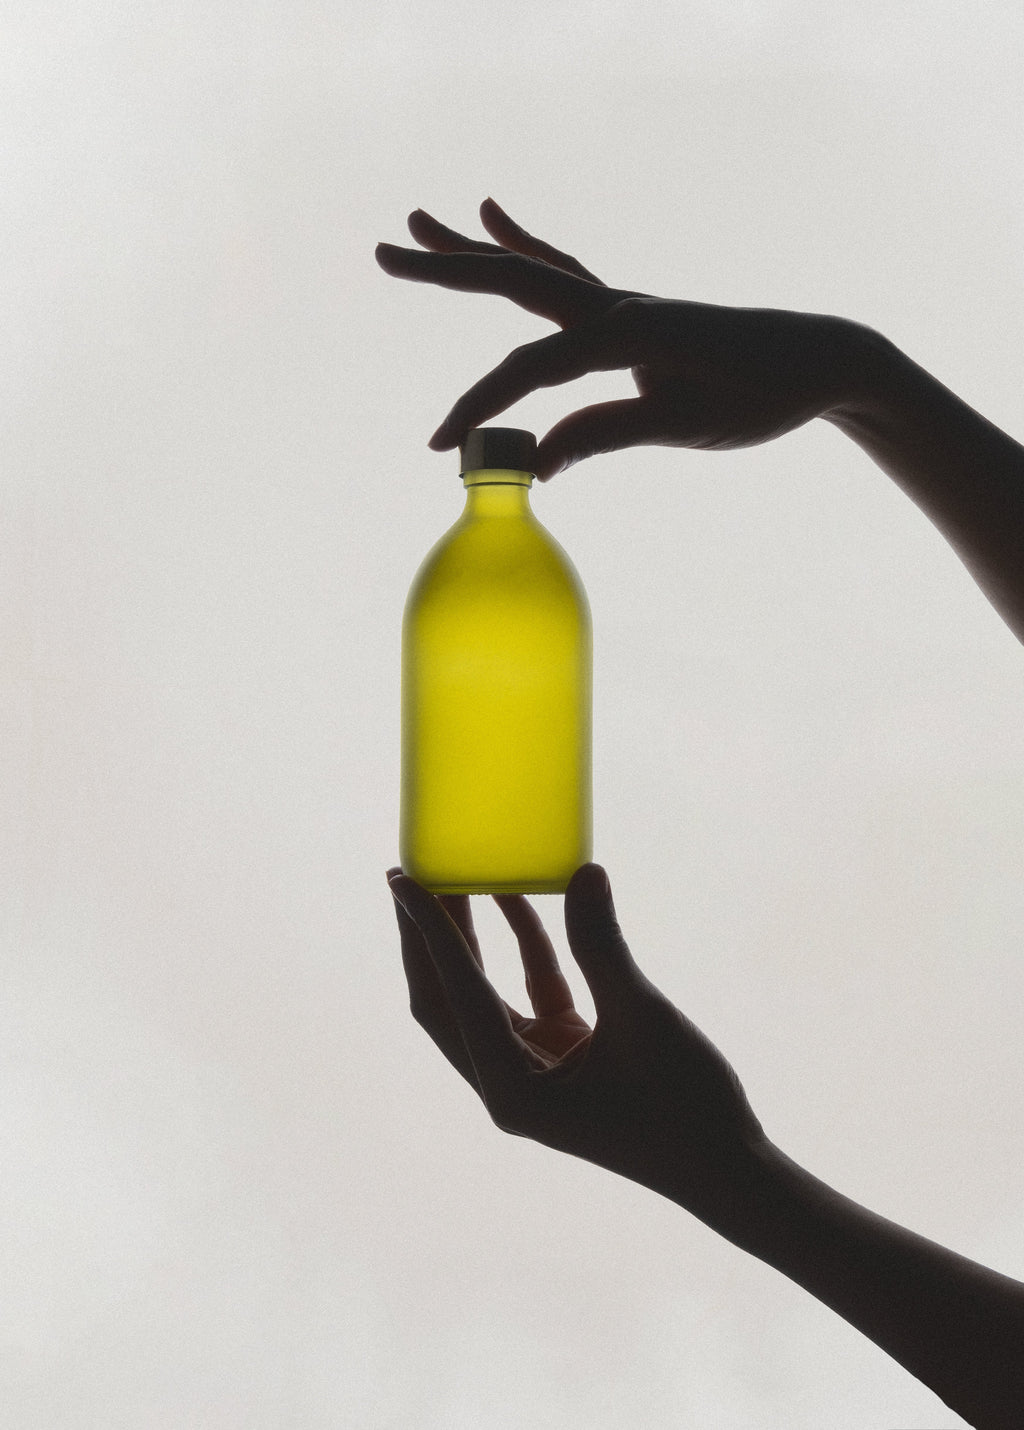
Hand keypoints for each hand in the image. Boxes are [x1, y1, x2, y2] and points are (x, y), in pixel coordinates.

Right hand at [375, 200, 867, 478]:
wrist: (817, 359)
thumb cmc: (760, 395)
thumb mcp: (685, 424)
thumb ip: (607, 433)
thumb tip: (536, 461)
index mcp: (628, 334)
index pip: (533, 370)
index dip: (480, 410)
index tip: (442, 451)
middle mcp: (617, 306)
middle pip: (514, 280)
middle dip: (446, 269)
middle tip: (383, 250)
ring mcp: (621, 302)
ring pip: (532, 268)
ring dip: (472, 250)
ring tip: (420, 220)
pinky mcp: (629, 311)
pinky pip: (564, 271)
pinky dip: (527, 245)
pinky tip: (498, 219)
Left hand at [388, 862, 766, 1223]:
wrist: (729, 1168)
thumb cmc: (687, 1107)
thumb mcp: (643, 1018)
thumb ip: (603, 946)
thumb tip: (584, 873)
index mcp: (511, 1089)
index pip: (455, 994)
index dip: (429, 931)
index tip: (403, 879)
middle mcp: (508, 1083)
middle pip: (445, 999)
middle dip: (428, 937)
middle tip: (413, 872)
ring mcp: (532, 1071)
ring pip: (480, 996)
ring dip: (469, 940)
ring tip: (454, 876)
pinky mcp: (561, 1057)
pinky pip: (526, 995)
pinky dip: (522, 949)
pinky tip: (517, 898)